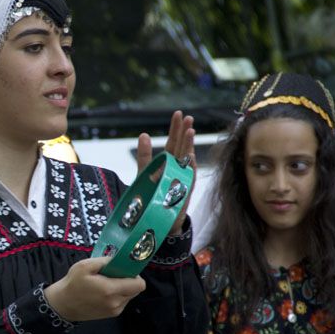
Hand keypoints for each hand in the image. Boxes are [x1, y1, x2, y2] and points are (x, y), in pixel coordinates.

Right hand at [43, 257, 145, 321]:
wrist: (62, 305)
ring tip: (106, 283)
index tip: (123, 269)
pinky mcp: (112, 314)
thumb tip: (119, 260)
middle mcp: (116, 302)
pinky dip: (118, 295)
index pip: (139, 284)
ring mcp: (115, 310)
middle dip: (128, 280)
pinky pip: (123, 301)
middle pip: (136, 290)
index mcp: (110, 290)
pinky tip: (104, 292)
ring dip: (123, 288)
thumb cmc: (72, 284)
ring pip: (130, 296)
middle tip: (114, 275)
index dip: (134, 274)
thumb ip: (105, 261)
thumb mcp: (84, 266)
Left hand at [137, 110, 195, 233]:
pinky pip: (186, 178)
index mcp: (169, 163)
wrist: (158, 220)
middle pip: (182, 147)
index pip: (174, 142)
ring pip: (187, 160)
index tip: (178, 113)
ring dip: (189, 145)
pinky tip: (190, 155)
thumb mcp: (145, 172)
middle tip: (187, 117)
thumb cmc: (153, 195)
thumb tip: (143, 134)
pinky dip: (188, 167)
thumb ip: (145, 155)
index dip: (176, 129)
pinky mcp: (182, 192)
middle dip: (184, 132)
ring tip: (190, 131)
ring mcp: (182, 180)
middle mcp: (178, 169)